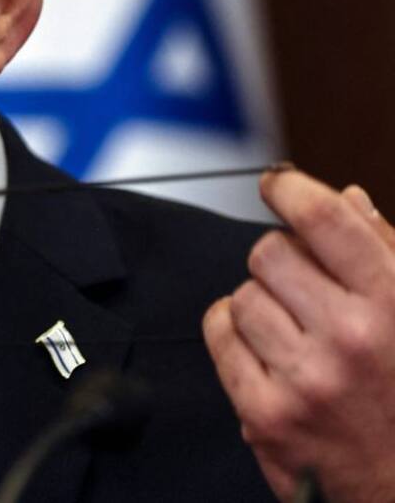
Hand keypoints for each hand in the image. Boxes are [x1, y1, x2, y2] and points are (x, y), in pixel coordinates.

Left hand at [203, 170, 394, 501]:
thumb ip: (390, 254)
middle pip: (270, 251)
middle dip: (281, 260)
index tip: (277, 183)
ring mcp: (306, 379)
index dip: (289, 189)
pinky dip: (234, 334)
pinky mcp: (267, 415)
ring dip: (261, 302)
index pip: (324, 218)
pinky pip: (220, 337)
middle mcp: (352, 338)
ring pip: (242, 295)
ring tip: (296, 330)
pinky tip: (266, 349)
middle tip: (303, 285)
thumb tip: (347, 198)